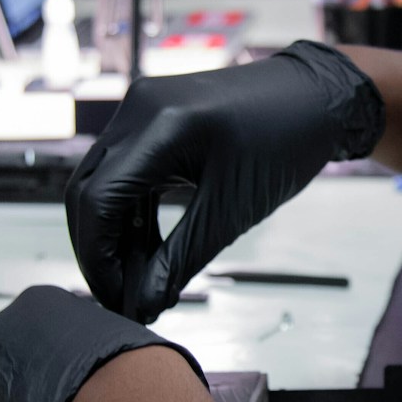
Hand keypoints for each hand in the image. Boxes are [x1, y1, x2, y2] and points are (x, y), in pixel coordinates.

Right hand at [67, 42, 384, 321]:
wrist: (315, 98)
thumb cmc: (286, 141)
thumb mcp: (233, 209)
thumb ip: (181, 258)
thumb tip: (144, 303)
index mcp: (161, 124)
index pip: (96, 199)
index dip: (99, 256)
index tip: (117, 296)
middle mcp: (139, 108)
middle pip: (86, 190)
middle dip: (99, 248)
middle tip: (122, 294)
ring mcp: (142, 108)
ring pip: (100, 181)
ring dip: (113, 231)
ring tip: (138, 277)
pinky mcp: (151, 116)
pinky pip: (123, 168)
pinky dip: (130, 209)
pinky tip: (146, 246)